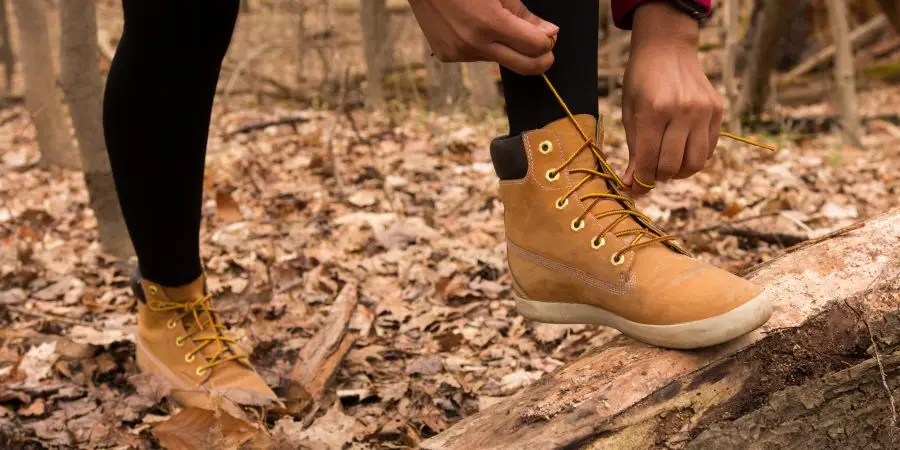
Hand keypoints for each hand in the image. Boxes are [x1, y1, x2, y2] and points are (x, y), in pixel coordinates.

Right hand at [408, 0, 557, 74]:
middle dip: (540, 61)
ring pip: (497, 60)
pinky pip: (475, 57)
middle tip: (545, 52)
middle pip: (524, 66)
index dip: (547, 43)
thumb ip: (524, 15)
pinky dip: (481, 46)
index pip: (535, 47)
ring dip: (504, 48)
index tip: (548, 38)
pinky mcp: (447, 55)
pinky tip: (469, 27)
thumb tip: (549, 33)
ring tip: (490, 24)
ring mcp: (459, 52)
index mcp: (490, 22)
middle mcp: (474, 43)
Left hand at [621, 2, 723, 195]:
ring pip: (695, 163)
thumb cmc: (641, 80)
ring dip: (679, 172)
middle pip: (673, 166)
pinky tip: (682, 150)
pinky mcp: (717, 111)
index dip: (641, 182)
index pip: (649, 161)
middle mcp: (683, 111)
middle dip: (658, 178)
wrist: (668, 48)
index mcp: (654, 110)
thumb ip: (633, 149)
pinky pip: (709, 148)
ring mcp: (704, 111)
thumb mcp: (629, 111)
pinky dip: (694, 157)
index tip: (636, 188)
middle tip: (650, 173)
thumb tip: (631, 184)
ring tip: (667, 164)